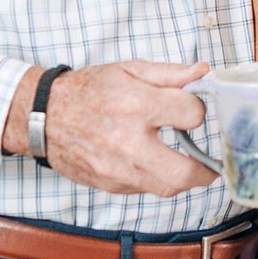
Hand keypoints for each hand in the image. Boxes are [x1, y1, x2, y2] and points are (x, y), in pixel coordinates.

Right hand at [3, 60, 218, 195]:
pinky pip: (145, 189)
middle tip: (212, 165)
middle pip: (183, 172)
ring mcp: (118, 169)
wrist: (45, 116)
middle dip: (205, 171)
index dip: (197, 112)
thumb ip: (170, 73)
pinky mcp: (110, 185)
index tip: (191, 111)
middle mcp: (128, 142)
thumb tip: (203, 72)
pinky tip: (155, 163)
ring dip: (183, 177)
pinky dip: (156, 178)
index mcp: (137, 105)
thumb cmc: (89, 90)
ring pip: (166, 188)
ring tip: (188, 165)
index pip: (191, 115)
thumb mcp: (129, 69)